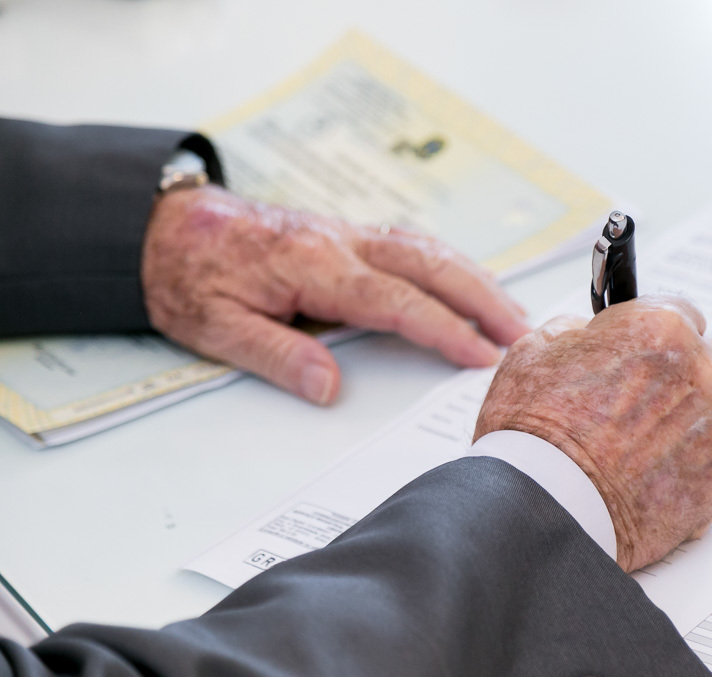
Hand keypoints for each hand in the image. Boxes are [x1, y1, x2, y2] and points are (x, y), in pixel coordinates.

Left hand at [141, 185, 530, 404]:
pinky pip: (412, 243)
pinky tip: (466, 283)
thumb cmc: (189, 276)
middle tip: (520, 333)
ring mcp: (347, 233)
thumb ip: (276, 354)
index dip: (443, 329)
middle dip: (482, 298)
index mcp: (314, 265)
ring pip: (427, 247)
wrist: (165, 227)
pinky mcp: (347, 235)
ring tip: (510, 313)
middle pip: (429, 263)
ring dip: (474, 278)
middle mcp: (340, 242)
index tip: (479, 356)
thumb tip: (329, 388)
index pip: (395, 300)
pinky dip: (450, 264)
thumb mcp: (215, 326)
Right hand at [474, 296, 711, 571]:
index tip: (644, 350)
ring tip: (637, 451)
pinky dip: (687, 468)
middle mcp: (700, 373)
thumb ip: (575, 332)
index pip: (683, 313)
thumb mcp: (533, 353)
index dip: (656, 334)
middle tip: (644, 399)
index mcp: (661, 329)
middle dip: (684, 372)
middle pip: (711, 359)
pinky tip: (647, 480)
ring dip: (686, 423)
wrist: (544, 510)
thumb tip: (589, 335)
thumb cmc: (534, 432)